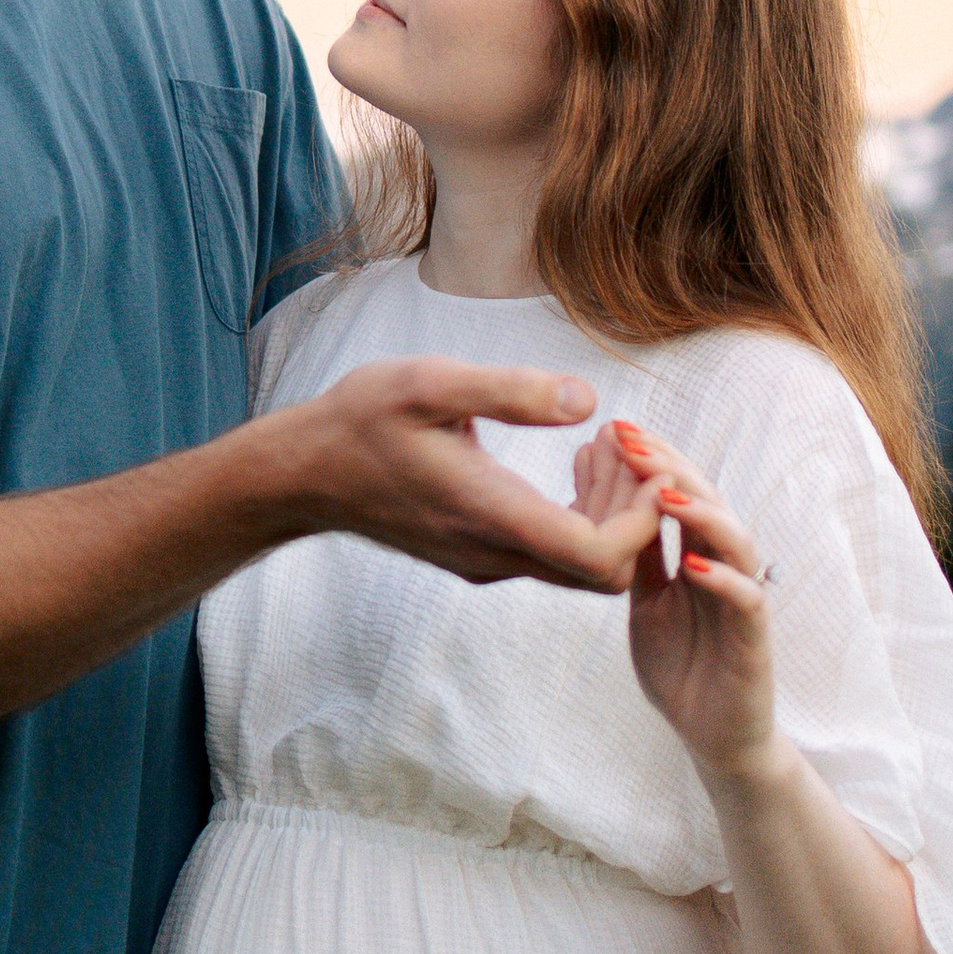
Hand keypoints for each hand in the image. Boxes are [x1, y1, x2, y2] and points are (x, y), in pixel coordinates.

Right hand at [281, 362, 670, 592]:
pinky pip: (554, 555)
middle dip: (636, 512)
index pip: (599, 556)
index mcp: (491, 516)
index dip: (644, 518)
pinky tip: (574, 462)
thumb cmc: (362, 420)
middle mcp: (494, 555)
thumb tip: (588, 401)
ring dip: (611, 512)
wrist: (304, 473)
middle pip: (602, 570)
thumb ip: (511, 393)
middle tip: (631, 445)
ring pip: (580, 566)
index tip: (648, 460)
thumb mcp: (431, 384)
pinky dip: (582, 515)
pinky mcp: (479, 557)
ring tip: (604, 445)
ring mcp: (486, 563)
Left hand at [570, 418, 776, 773]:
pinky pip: (746, 599)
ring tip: (662, 494)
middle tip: (630, 440)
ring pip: (734, 541)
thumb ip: (637, 558)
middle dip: (670, 468)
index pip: (679, 494)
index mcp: (697, 554)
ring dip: (700, 514)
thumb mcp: (645, 603)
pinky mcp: (755, 636)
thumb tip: (605, 503)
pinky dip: (722, 579)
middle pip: (707, 503)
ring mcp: (743, 598)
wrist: (713, 736)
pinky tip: (691, 565)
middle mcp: (724, 566)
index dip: (652, 462)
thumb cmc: (682, 666)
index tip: (613, 430)